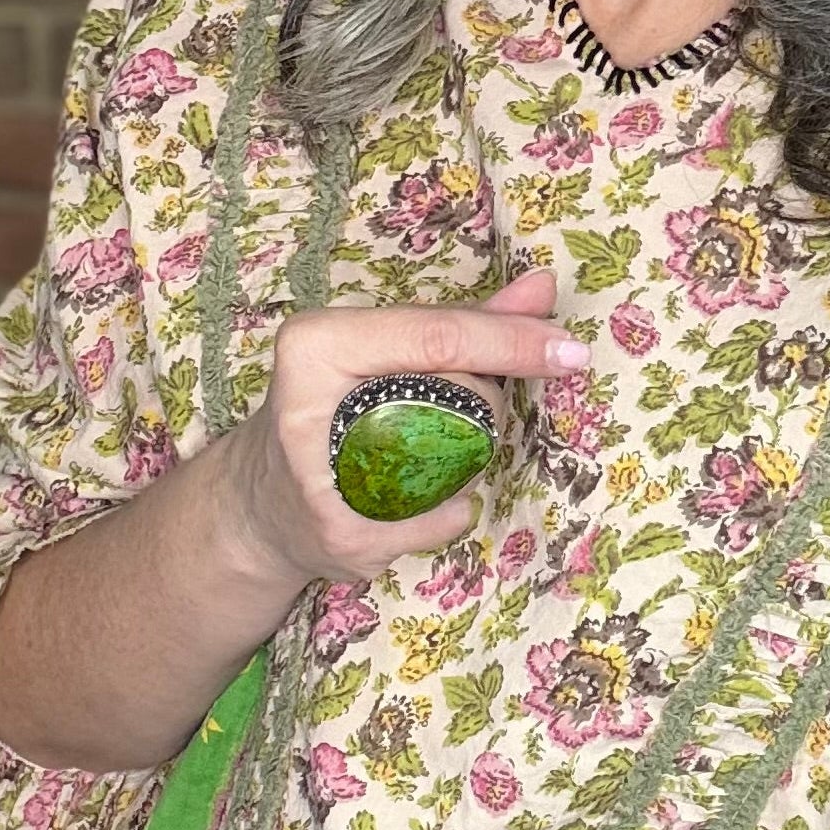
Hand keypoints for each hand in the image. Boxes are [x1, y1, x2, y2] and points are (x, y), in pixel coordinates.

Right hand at [222, 267, 583, 592]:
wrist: (258, 505)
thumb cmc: (333, 412)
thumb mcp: (383, 353)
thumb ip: (465, 322)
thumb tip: (543, 290)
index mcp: (317, 344)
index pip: (438, 337)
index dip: (512, 341)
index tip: (570, 350)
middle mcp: (308, 407)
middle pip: (459, 400)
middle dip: (482, 409)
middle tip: (443, 418)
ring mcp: (323, 480)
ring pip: (460, 462)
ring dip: (467, 463)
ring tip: (417, 458)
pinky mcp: (344, 539)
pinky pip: (445, 517)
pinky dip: (448, 509)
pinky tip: (407, 502)